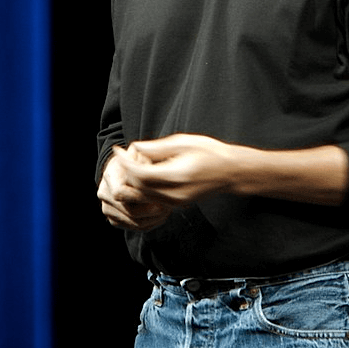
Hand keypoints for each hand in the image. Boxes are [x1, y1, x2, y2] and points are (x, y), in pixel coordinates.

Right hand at [98, 145, 175, 230]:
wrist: (123, 170)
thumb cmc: (135, 160)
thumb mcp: (139, 153)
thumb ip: (143, 157)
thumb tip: (147, 162)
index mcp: (109, 177)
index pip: (120, 193)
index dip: (140, 197)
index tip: (159, 196)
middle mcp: (104, 194)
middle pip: (130, 212)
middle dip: (152, 211)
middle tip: (168, 207)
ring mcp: (108, 209)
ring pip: (134, 223)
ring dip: (154, 219)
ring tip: (168, 211)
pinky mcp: (115, 220)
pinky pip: (134, 228)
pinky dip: (150, 224)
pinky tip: (161, 216)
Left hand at [118, 134, 238, 205]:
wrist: (230, 172)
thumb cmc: (210, 152)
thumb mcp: (183, 142)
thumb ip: (156, 147)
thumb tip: (134, 147)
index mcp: (176, 176)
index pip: (139, 174)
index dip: (125, 162)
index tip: (118, 149)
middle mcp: (173, 194)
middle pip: (137, 188)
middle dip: (127, 172)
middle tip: (126, 155)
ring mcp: (175, 202)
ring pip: (142, 196)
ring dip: (133, 181)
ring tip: (134, 162)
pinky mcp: (176, 205)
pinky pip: (151, 199)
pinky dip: (143, 187)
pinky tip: (145, 172)